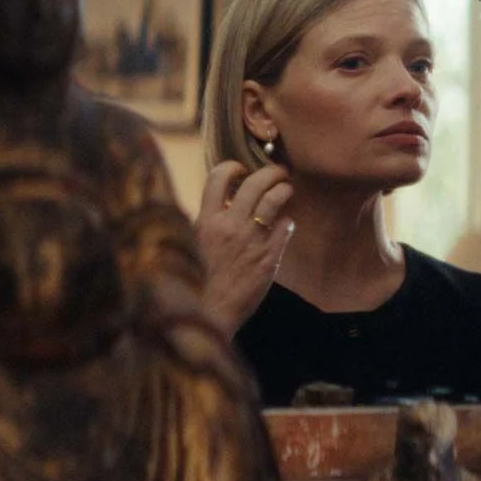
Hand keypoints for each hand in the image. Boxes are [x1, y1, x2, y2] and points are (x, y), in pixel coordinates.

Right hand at [196, 161, 294, 334]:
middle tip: (278, 171)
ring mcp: (251, 240)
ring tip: (287, 189)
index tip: (240, 169)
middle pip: (254, 183)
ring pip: (274, 199)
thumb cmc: (198, 282)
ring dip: (284, 190)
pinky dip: (288, 221)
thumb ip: (206, 224)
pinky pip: (286, 226)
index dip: (232, 167)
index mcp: (206, 221)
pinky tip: (285, 225)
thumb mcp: (192, 246)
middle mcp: (229, 225)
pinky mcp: (269, 257)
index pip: (217, 177)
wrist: (210, 313)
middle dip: (270, 172)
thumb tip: (218, 205)